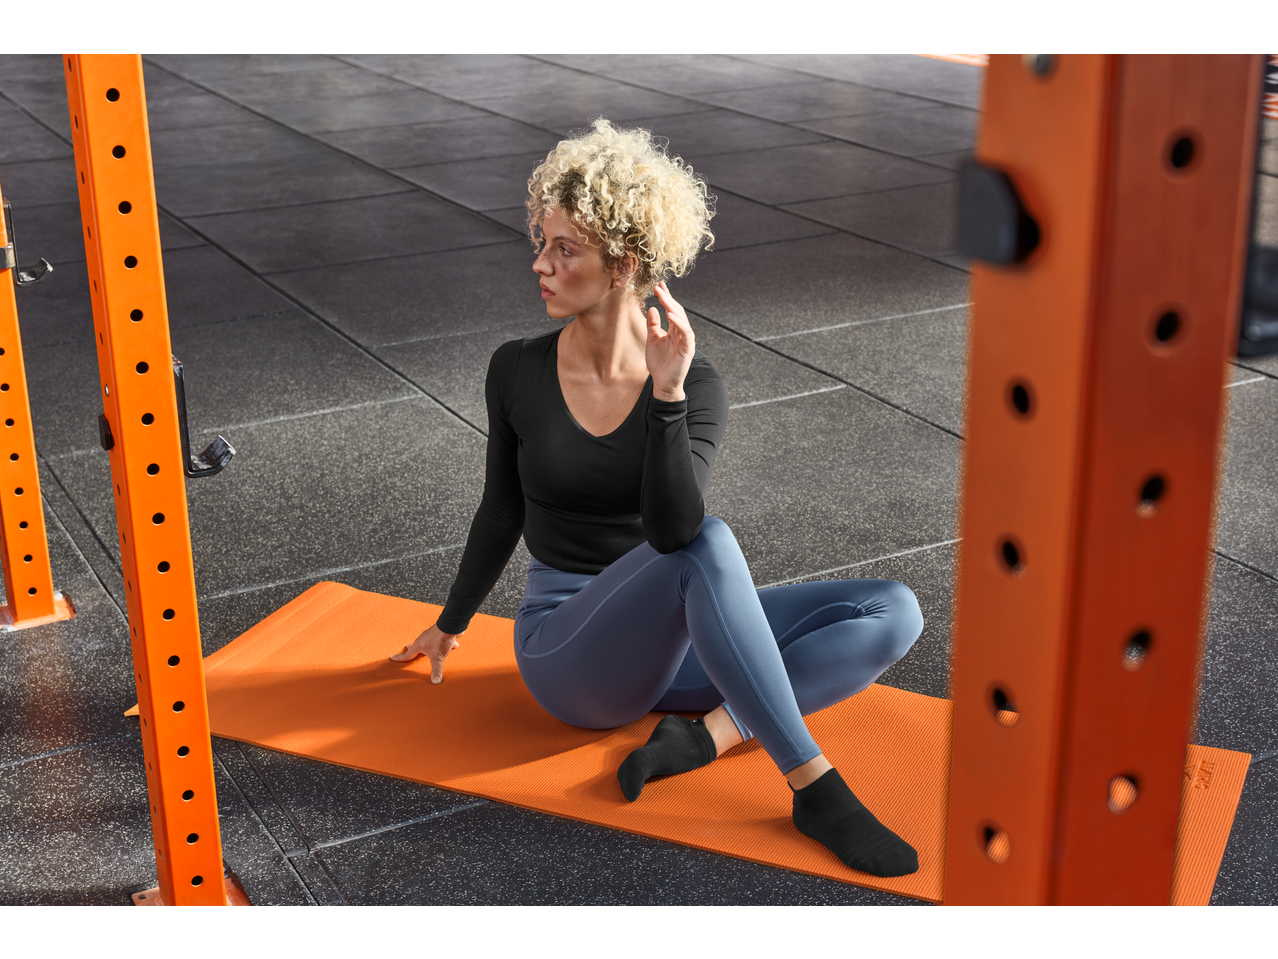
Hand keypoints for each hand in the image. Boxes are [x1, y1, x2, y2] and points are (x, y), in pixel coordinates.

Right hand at [390, 624, 460, 683]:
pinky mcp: (440, 632)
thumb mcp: (438, 658)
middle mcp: (423, 638)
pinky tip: (454, 645)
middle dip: (413, 648)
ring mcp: (431, 634)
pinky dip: (445, 643)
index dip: (400, 658)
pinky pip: (441, 638)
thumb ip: (437, 670)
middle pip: (416, 645)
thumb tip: (435, 682)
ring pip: (428, 641)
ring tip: (431, 648)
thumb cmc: (441, 640)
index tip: (392, 658)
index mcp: (419, 645)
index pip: (407, 654)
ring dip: (428, 645)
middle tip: (408, 648)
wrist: (450, 625)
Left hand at [646, 282, 694, 401]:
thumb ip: (653, 325)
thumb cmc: (659, 363)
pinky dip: (679, 322)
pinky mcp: (688, 348)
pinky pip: (685, 332)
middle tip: (658, 287)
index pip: (671, 309)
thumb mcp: (652, 340)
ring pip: (682, 319)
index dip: (666, 297)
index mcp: (674, 330)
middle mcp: (681, 333)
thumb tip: (652, 308)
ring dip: (672, 306)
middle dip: (668, 298)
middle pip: (677, 311)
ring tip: (662, 297)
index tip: (659, 285)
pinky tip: (670, 314)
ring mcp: (686, 340)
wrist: (663, 382)